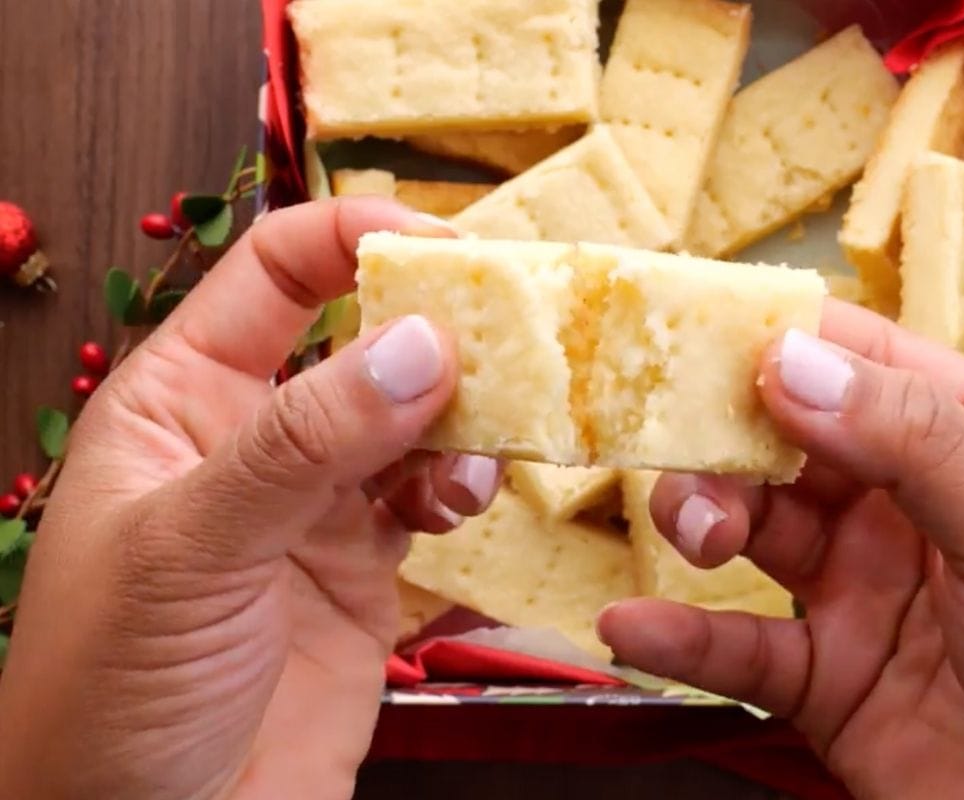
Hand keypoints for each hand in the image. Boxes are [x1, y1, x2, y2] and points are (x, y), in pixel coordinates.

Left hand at [0, 198, 502, 799]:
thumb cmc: (115, 691)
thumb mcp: (192, 550)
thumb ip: (303, 443)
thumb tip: (420, 345)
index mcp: (182, 400)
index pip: (274, 277)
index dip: (353, 241)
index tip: (443, 249)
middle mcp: (256, 437)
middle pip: (363, 338)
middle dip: (434, 331)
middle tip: (509, 340)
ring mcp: (317, 504)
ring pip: (412, 416)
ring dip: (459, 420)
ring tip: (472, 458)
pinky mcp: (368, 566)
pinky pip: (432, 493)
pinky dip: (463, 484)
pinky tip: (461, 503)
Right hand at [600, 300, 963, 799]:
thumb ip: (916, 442)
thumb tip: (794, 362)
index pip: (865, 363)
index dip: (785, 341)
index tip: (701, 334)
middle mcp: (909, 506)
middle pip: (789, 443)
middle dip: (731, 439)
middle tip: (690, 449)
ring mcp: (862, 592)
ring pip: (755, 531)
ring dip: (705, 518)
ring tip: (695, 534)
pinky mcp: (828, 680)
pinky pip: (742, 647)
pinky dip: (682, 636)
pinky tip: (635, 626)